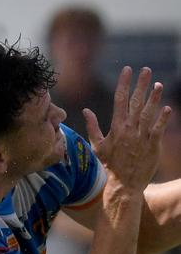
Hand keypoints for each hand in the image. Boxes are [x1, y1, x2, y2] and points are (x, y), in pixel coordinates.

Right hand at [83, 67, 170, 191]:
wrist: (124, 184)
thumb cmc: (110, 165)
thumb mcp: (98, 145)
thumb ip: (92, 126)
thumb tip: (86, 110)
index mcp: (116, 127)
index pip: (119, 99)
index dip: (124, 83)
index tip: (127, 70)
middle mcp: (129, 129)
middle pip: (136, 102)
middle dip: (141, 85)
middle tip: (146, 70)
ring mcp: (142, 137)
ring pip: (148, 113)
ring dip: (154, 98)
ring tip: (158, 85)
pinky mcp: (153, 146)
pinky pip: (159, 129)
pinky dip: (163, 119)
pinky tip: (167, 108)